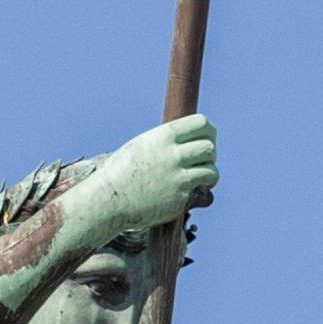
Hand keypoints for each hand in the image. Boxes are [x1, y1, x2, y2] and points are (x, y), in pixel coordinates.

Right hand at [67, 116, 216, 246]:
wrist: (109, 200)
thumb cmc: (123, 172)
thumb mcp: (142, 145)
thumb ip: (167, 140)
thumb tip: (192, 137)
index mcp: (163, 136)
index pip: (202, 124)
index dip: (209, 132)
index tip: (207, 139)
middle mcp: (173, 154)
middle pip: (210, 147)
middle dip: (209, 155)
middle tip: (201, 161)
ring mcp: (178, 177)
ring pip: (212, 171)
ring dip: (208, 174)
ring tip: (199, 178)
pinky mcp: (181, 198)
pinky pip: (203, 193)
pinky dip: (198, 192)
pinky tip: (187, 192)